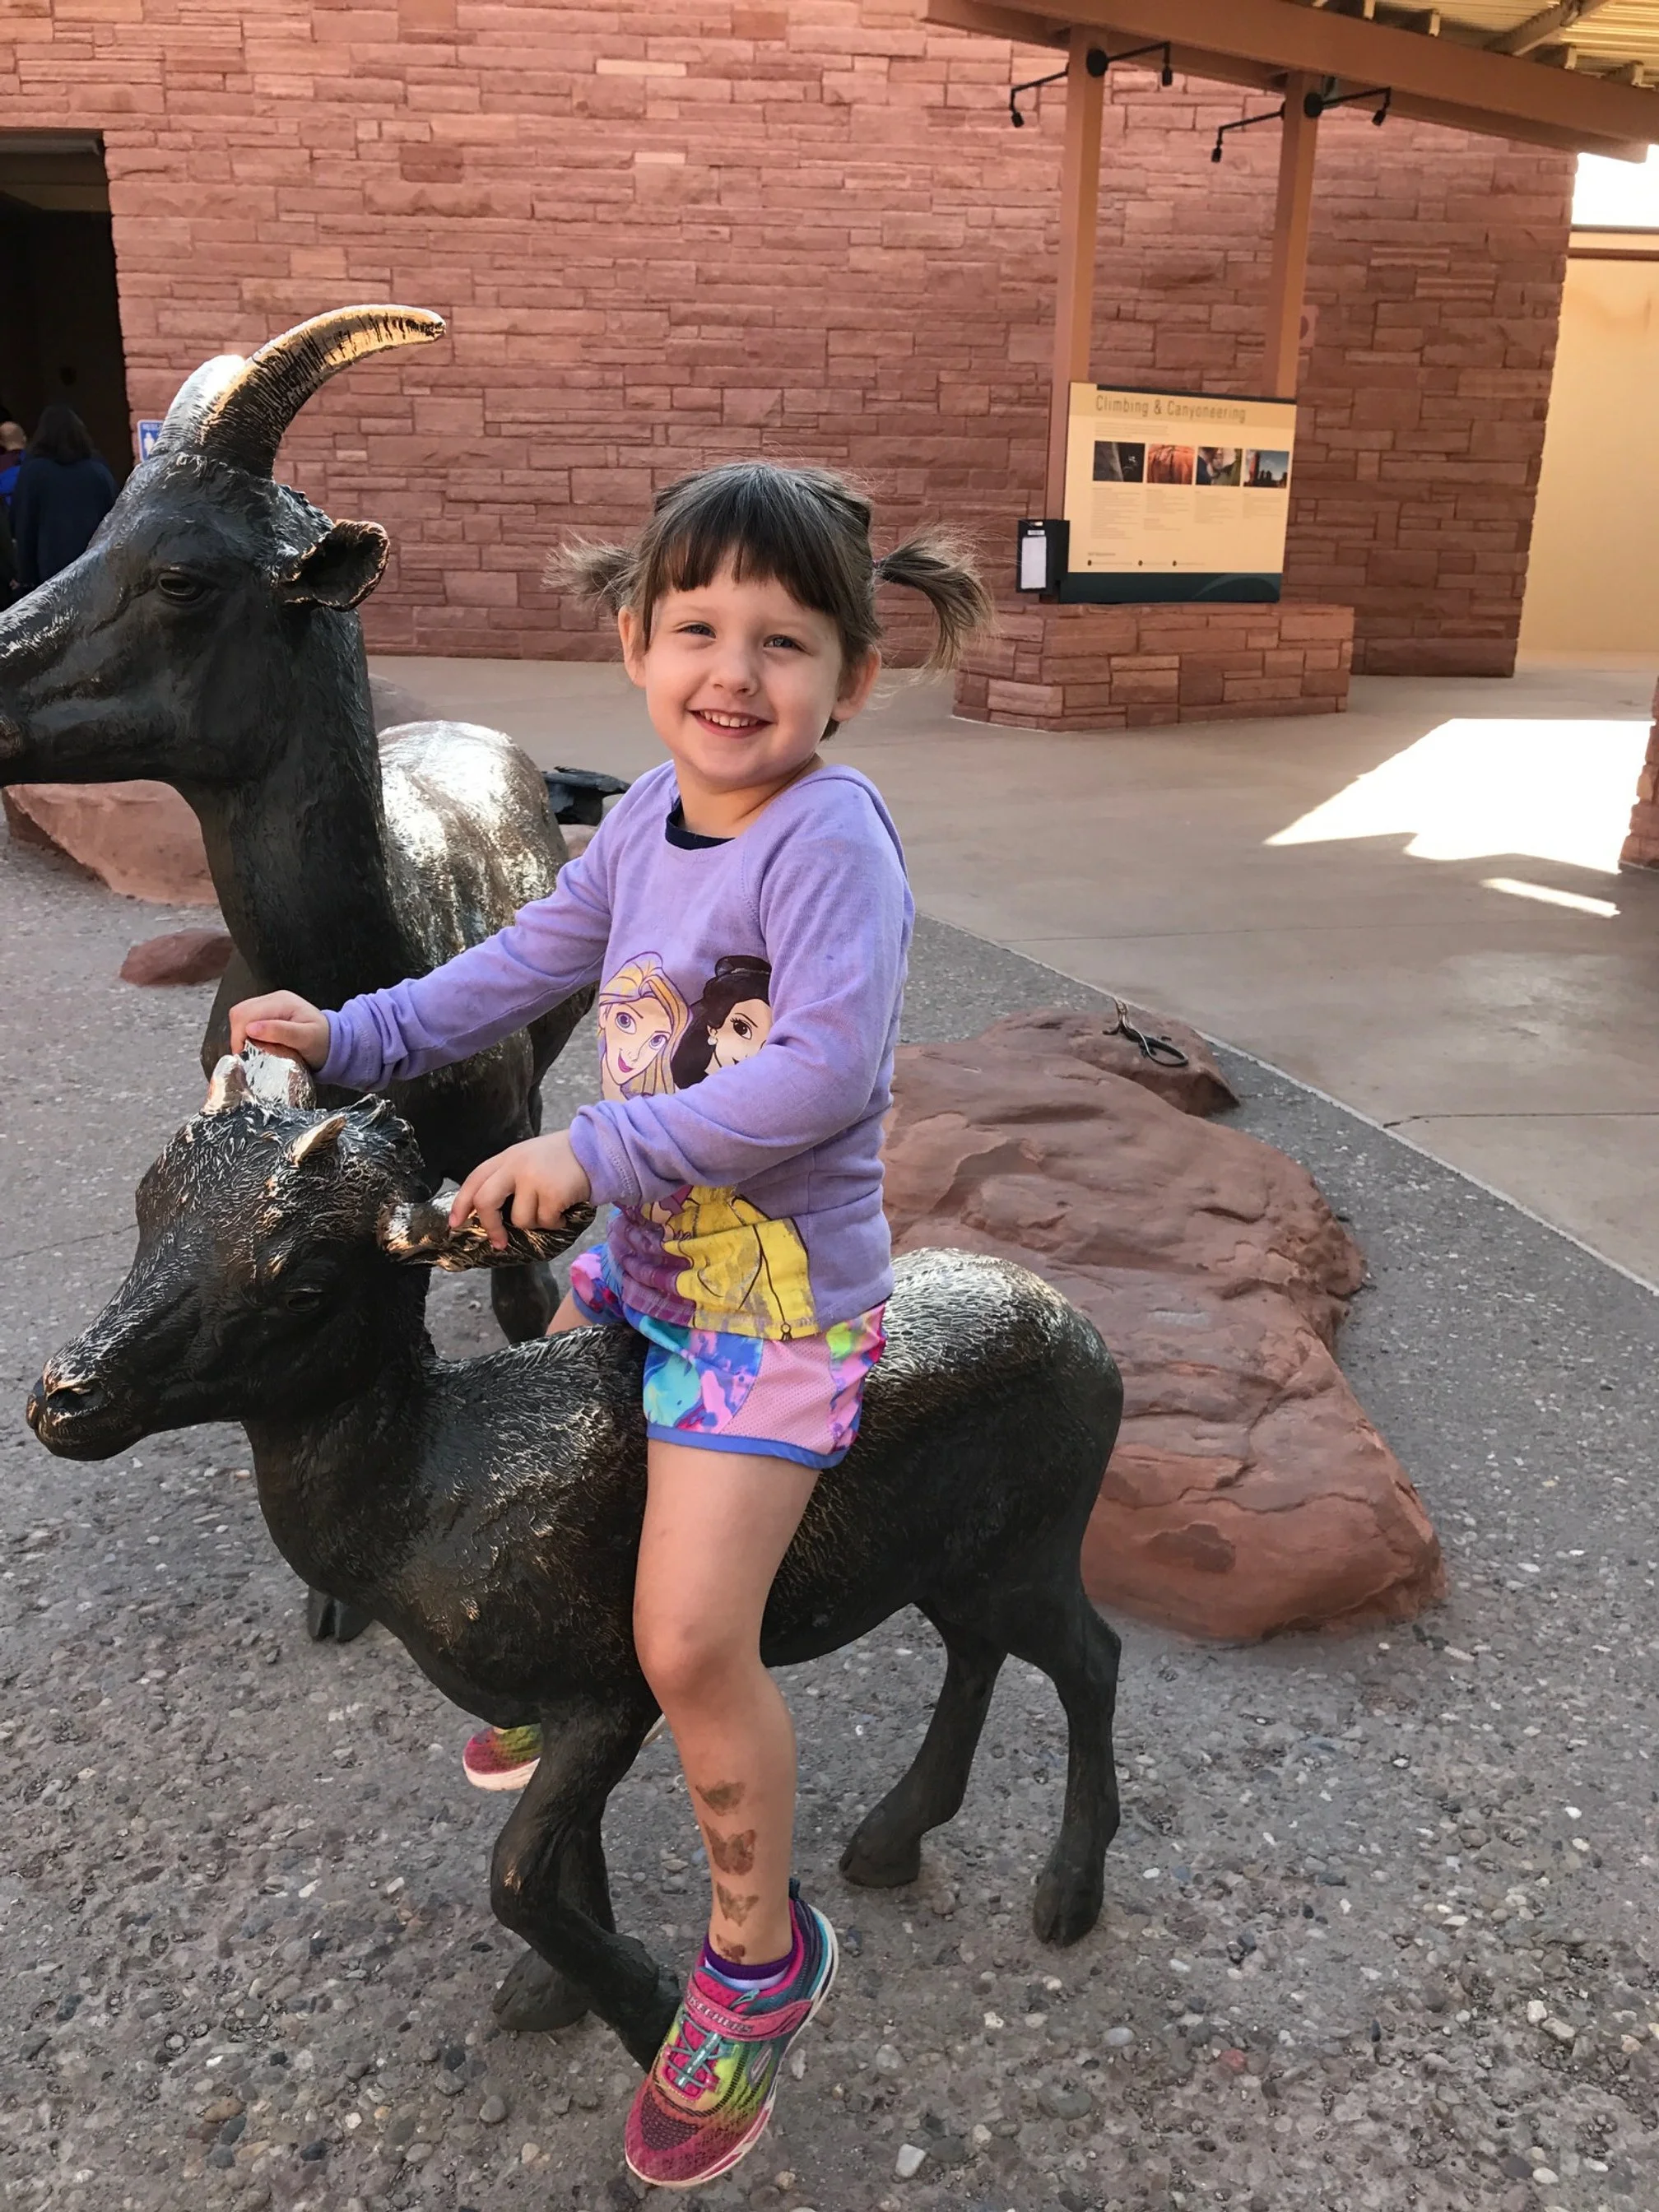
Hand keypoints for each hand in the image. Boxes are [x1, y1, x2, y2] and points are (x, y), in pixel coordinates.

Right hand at [231, 990, 330, 1066]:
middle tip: (248, 1056)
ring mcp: (270, 1005)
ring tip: (254, 1052)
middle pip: (239, 1013)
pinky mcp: (269, 1014)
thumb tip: (251, 1029)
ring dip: (242, 1036)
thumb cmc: (324, 1042)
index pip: (245, 1014)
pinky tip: (259, 1046)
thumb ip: (280, 1032)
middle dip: (238, 1036)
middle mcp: (273, 999)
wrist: (335, 1042)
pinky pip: (247, 1022)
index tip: (245, 1056)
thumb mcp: (306, 1039)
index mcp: (281, 1002)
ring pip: (240, 1017)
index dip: (239, 1036)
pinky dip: (247, 1036)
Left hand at [449, 1131, 591, 1250]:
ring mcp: (533, 1179)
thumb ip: (509, 1178)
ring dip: (537, 1223)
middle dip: (490, 1226)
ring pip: (520, 1220)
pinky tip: (565, 1211)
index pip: (474, 1180)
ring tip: (551, 1210)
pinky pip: (545, 1222)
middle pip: (485, 1201)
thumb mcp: (528, 1159)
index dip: (461, 1203)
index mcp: (506, 1158)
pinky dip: (556, 1223)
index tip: (456, 1224)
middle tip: (499, 1242)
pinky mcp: (552, 1193)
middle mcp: (515, 1166)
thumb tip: (490, 1214)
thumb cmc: (561, 1159)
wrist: (596, 1148)